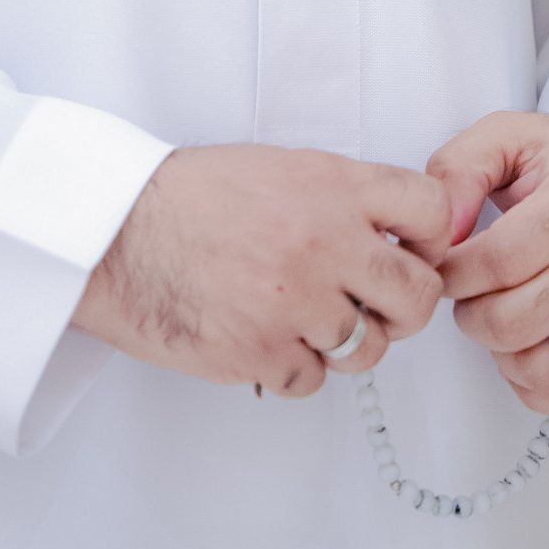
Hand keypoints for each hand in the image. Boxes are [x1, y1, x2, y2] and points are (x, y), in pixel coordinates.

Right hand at [70, 144, 453, 396]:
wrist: (115, 231)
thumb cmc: (187, 196)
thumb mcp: (277, 168)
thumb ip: (340, 198)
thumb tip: (392, 236)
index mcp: (332, 186)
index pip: (432, 212)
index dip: (432, 239)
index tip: (412, 251)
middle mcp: (324, 242)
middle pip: (416, 296)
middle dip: (399, 307)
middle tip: (369, 303)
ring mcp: (295, 302)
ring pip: (369, 348)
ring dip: (345, 342)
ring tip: (303, 319)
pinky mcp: (263, 352)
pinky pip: (314, 379)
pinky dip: (294, 367)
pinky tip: (265, 336)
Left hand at [423, 111, 548, 415]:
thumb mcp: (516, 136)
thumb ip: (461, 169)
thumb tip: (442, 227)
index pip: (498, 261)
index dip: (455, 273)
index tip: (447, 267)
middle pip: (515, 320)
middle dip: (472, 314)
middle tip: (472, 295)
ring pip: (546, 366)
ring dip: (504, 353)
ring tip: (505, 319)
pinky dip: (543, 388)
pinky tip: (533, 351)